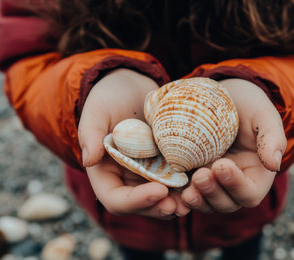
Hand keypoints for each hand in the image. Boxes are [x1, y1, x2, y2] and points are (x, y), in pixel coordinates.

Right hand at [78, 69, 189, 217]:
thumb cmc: (109, 96)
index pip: (116, 198)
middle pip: (142, 205)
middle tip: (179, 205)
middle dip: (160, 208)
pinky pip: (177, 180)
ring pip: (162, 197)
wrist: (131, 86)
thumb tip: (89, 161)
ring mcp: (149, 173)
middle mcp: (127, 178)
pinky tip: (204, 182)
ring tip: (194, 200)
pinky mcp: (167, 164)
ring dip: (177, 203)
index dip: (136, 201)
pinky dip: (189, 186)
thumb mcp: (97, 110)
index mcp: (106, 173)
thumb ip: (90, 134)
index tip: (159, 191)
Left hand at [182, 78, 286, 212]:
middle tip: (201, 175)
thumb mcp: (263, 116)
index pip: (250, 193)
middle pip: (226, 203)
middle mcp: (234, 184)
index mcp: (256, 175)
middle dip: (213, 193)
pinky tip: (169, 189)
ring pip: (205, 203)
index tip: (222, 165)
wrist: (224, 96)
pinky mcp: (191, 176)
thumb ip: (273, 138)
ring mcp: (212, 183)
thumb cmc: (249, 105)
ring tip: (186, 189)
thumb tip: (274, 165)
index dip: (236, 185)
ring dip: (196, 199)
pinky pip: (186, 193)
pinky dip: (178, 196)